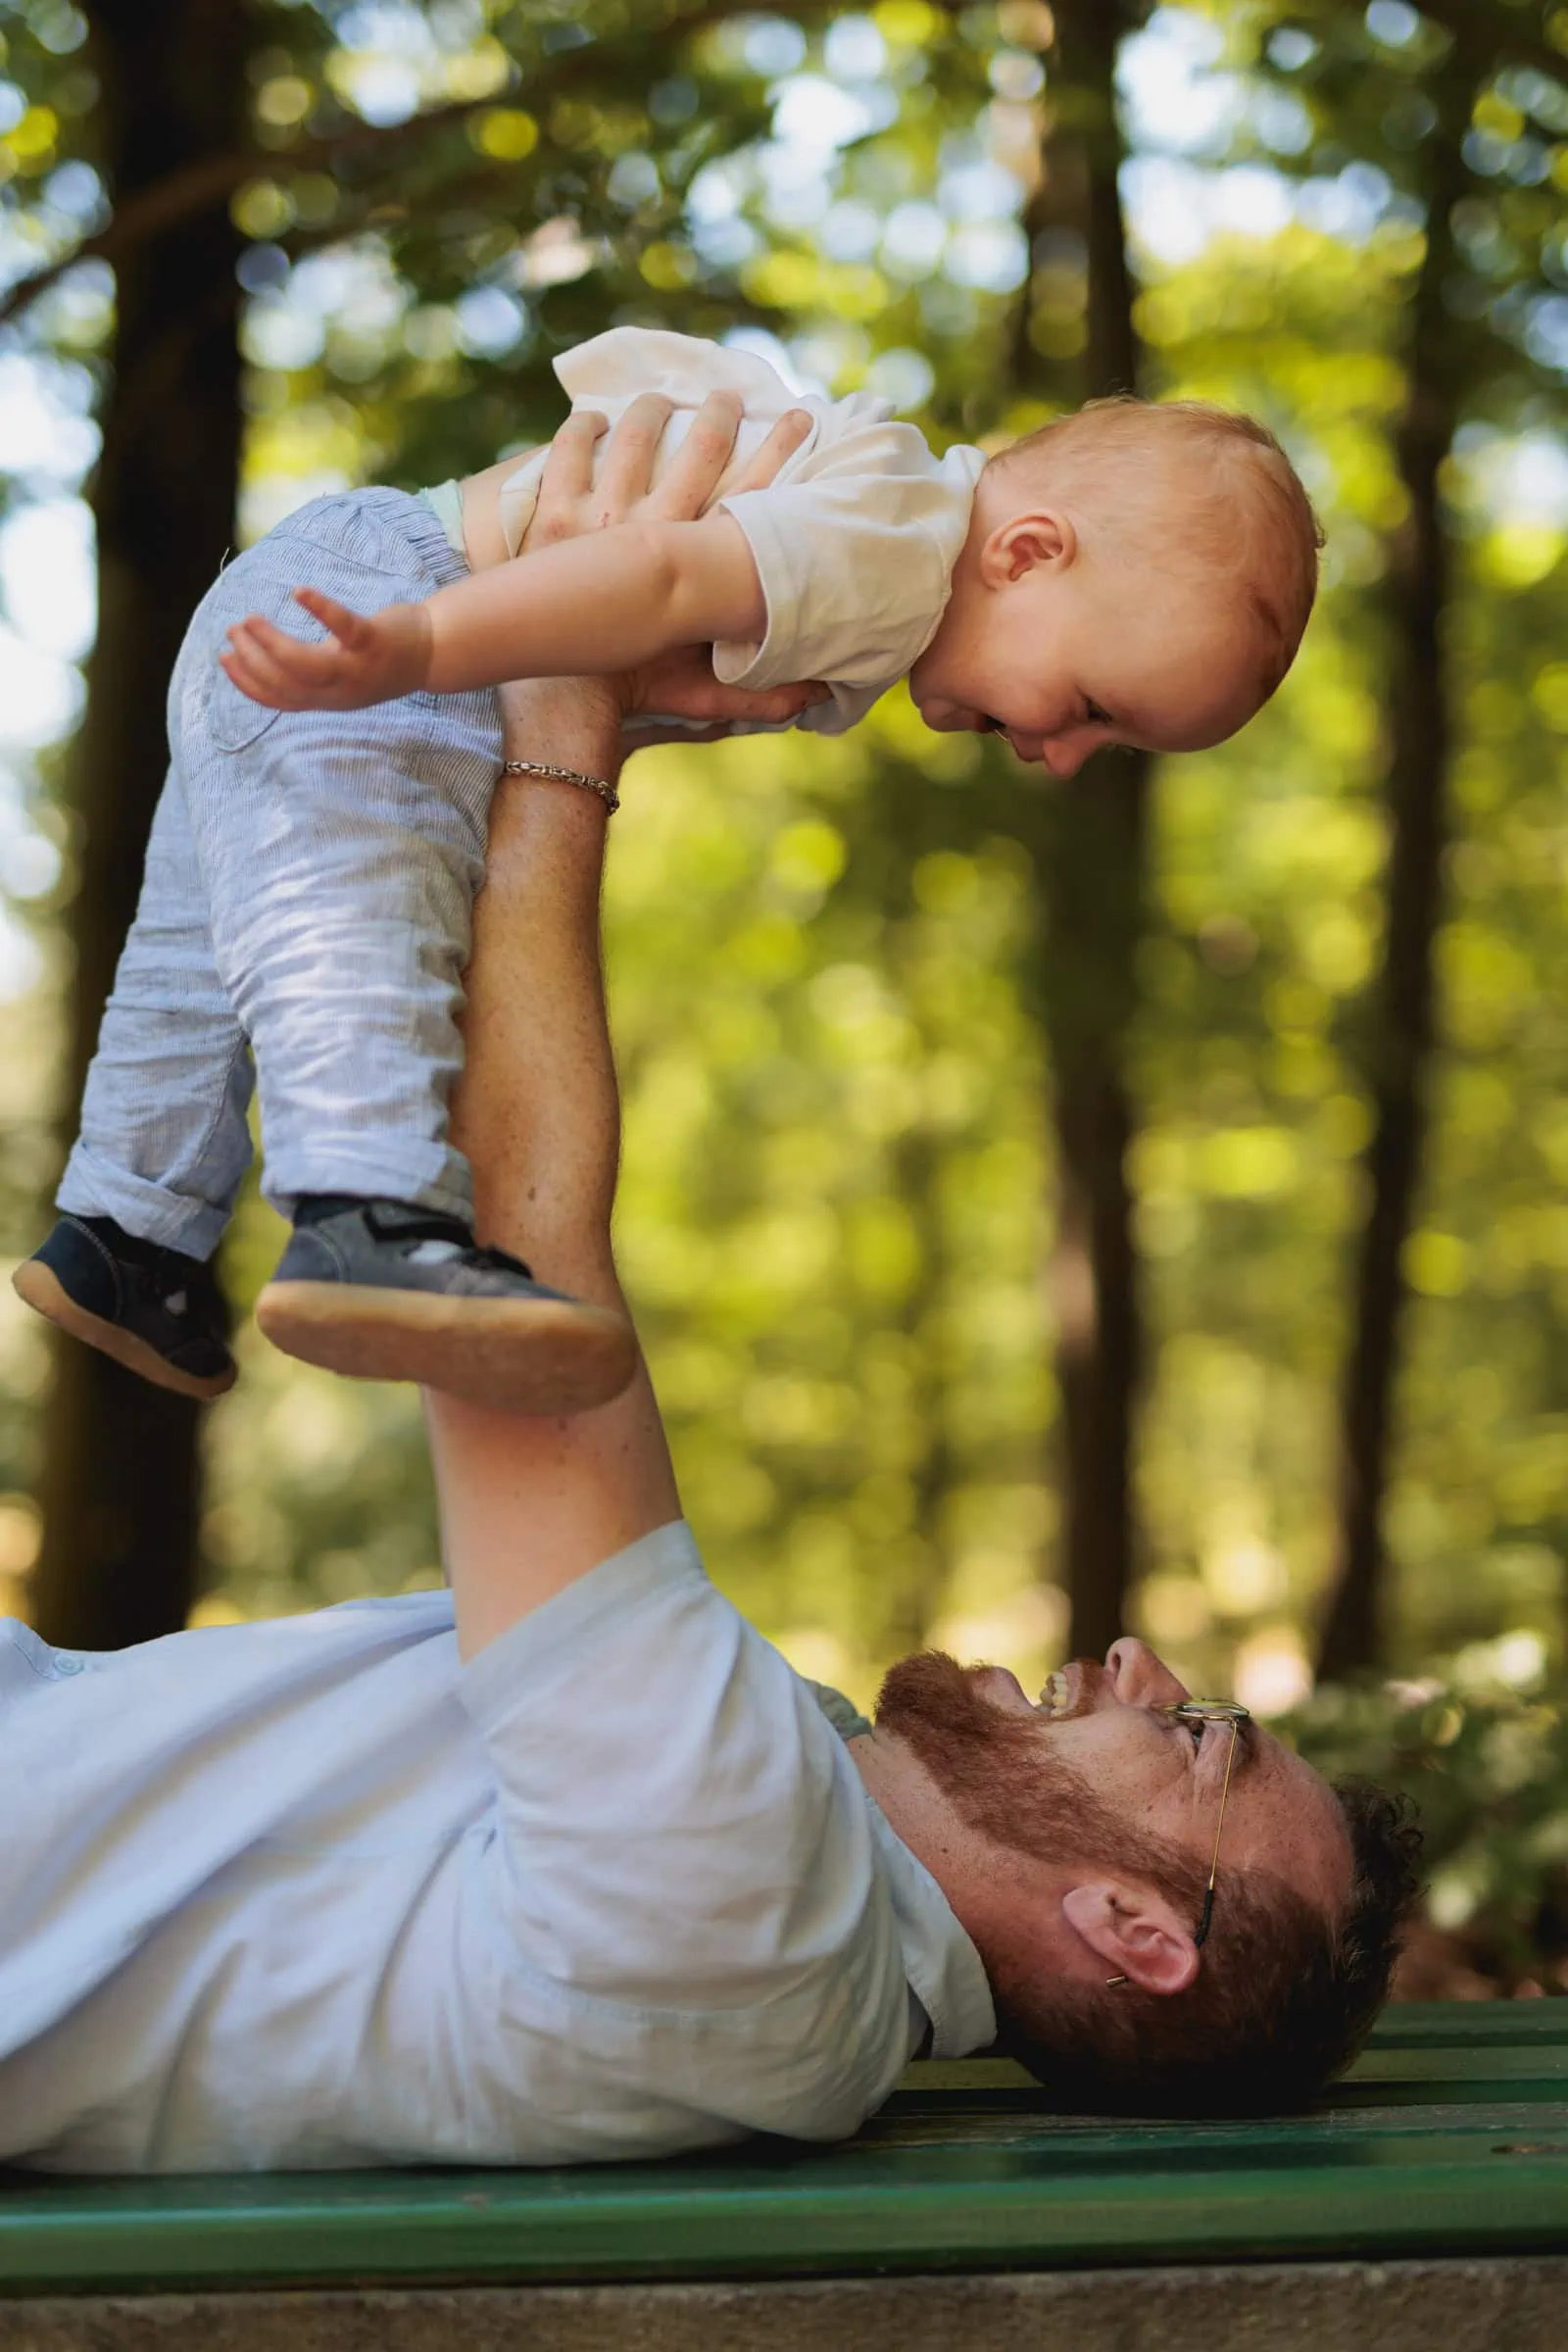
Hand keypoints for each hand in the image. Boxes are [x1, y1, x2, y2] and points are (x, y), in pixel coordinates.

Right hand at [220, 587, 432, 710]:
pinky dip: (319, 609)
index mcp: (329, 700)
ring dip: (271, 642)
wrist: (434, 653)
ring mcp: (358, 668)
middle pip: (286, 683)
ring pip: (304, 664)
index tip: (223, 657)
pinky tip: (298, 591)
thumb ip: (309, 673)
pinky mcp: (373, 641)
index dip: (248, 684)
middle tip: (234, 630)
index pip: (280, 700)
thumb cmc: (380, 658)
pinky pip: (342, 627)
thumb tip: (267, 659)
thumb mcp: (341, 673)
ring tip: (249, 619)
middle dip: (252, 660)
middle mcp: (341, 691)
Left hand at [508, 391, 824, 743]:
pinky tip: (591, 419)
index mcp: (694, 562)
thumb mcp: (700, 696)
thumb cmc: (629, 695)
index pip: (753, 494)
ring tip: (659, 399)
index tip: (801, 416)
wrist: (551, 698)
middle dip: (720, 414)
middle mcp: (653, 528)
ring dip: (651, 410)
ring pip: (633, 439)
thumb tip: (813, 699)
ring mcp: (599, 517)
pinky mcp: (551, 518)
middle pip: (700, 450)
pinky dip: (580, 430)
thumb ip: (756, 697)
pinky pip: (565, 454)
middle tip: (728, 395)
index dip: (782, 449)